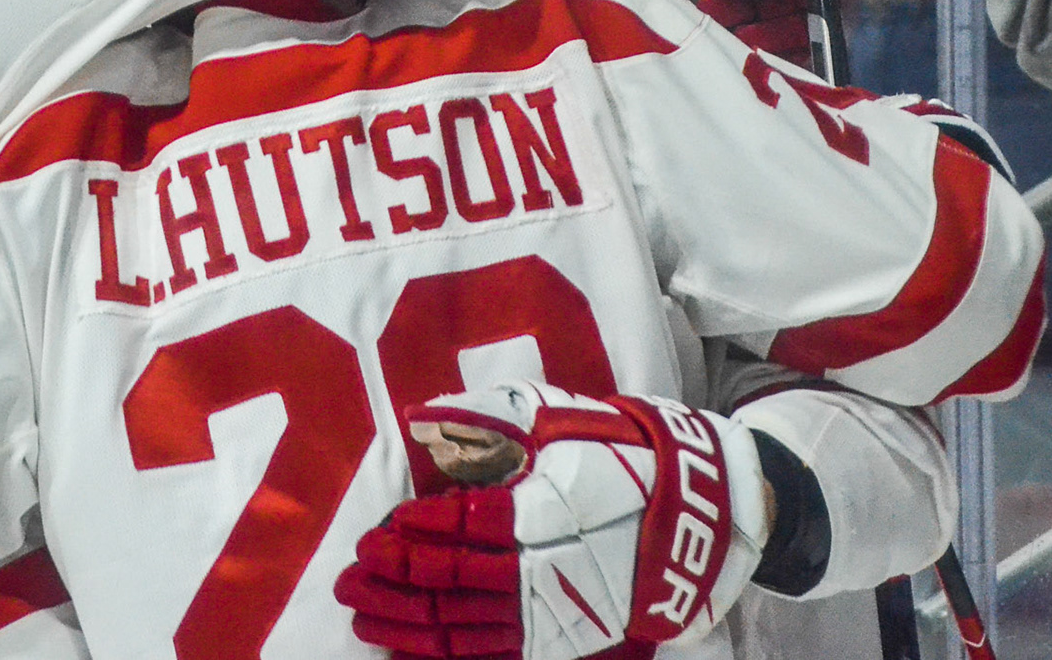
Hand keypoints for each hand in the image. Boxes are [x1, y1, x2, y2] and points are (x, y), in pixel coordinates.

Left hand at [335, 381, 769, 659]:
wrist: (699, 517)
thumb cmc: (621, 454)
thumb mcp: (561, 418)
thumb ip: (489, 417)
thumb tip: (422, 416)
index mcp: (550, 506)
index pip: (465, 524)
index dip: (416, 527)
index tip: (380, 525)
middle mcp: (550, 565)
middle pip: (454, 579)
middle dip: (396, 576)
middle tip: (353, 569)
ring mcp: (557, 610)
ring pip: (464, 625)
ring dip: (406, 619)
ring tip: (363, 610)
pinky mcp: (564, 639)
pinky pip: (490, 653)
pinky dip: (442, 651)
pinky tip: (407, 644)